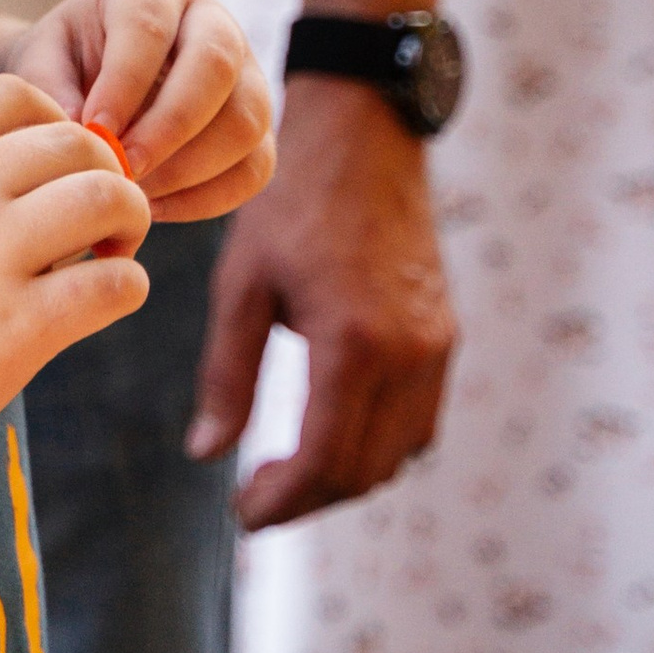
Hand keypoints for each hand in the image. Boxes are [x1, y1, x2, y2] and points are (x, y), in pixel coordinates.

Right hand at [0, 72, 150, 476]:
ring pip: (109, 198)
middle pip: (76, 142)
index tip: (57, 163)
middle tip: (102, 217)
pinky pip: (114, 283)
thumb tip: (33, 166)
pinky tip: (109, 299)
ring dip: (130, 220)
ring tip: (113, 252)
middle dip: (105, 174)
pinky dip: (127, 285)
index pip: (16, 92)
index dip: (55, 119)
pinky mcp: (20, 327)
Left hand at [2, 0, 275, 221]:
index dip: (125, 80)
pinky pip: (255, 167)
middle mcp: (209, 20)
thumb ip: (50, 89)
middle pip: (217, 64)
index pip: (150, 24)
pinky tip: (155, 207)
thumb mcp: (41, 60)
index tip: (94, 130)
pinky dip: (208, 198)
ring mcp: (244, 72)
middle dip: (170, 125)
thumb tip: (86, 136)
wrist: (90, 77)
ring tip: (135, 193)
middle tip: (125, 169)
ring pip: (247, 119)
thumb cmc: (63, 63)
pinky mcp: (257, 126)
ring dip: (192, 168)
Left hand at [187, 73, 454, 528]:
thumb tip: (208, 452)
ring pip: (399, 454)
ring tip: (287, 471)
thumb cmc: (292, 203)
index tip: (243, 514)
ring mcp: (436, 347)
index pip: (324, 462)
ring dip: (344, 476)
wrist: (364, 138)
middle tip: (255, 498)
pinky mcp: (445, 336)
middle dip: (308, 498)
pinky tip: (331, 430)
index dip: (281, 502)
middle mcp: (410, 355)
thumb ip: (227, 374)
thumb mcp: (242, 283)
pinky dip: (378, 444)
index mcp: (355, 344)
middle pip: (365, 470)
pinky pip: (420, 421)